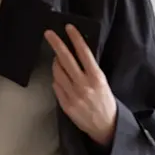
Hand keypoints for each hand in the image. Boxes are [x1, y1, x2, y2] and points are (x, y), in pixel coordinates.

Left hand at [44, 24, 117, 146]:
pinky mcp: (66, 105)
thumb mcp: (103, 82)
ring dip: (55, 62)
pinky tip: (60, 77)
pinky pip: (56, 86)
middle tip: (48, 33)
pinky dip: (56, 79)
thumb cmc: (105, 102)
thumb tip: (76, 54)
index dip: (75, 38)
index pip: (84, 53)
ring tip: (57, 58)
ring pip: (58, 72)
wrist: (105, 126)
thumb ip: (90, 70)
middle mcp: (84, 85)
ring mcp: (73, 95)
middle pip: (66, 59)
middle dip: (56, 44)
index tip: (68, 27)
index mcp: (97, 78)